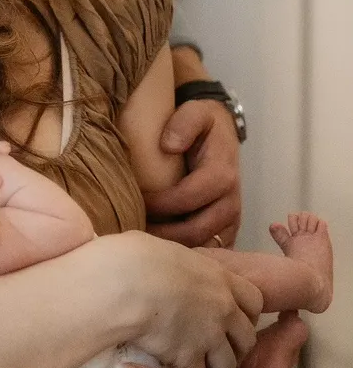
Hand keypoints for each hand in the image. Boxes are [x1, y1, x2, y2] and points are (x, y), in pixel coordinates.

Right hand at [98, 231, 259, 367]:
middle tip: (214, 351)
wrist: (124, 285)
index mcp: (219, 277)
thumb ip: (179, 266)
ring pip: (228, 365)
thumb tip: (166, 265)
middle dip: (235, 347)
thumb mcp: (165, 250)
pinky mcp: (189, 358)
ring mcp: (209, 336)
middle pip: (247, 338)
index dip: (244, 313)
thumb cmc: (135, 257)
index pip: (254, 300)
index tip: (228, 319)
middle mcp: (223, 308)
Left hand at [147, 99, 241, 246]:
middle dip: (164, 234)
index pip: (189, 197)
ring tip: (145, 245)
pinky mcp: (227, 229)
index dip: (161, 204)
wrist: (221, 133)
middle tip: (135, 231)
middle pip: (197, 230)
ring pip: (204, 246)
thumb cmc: (203, 124)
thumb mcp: (196, 112)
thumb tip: (169, 145)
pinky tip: (164, 254)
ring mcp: (231, 219)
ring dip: (175, 249)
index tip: (137, 201)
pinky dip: (190, 256)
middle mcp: (231, 201)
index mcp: (223, 173)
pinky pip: (212, 252)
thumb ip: (184, 123)